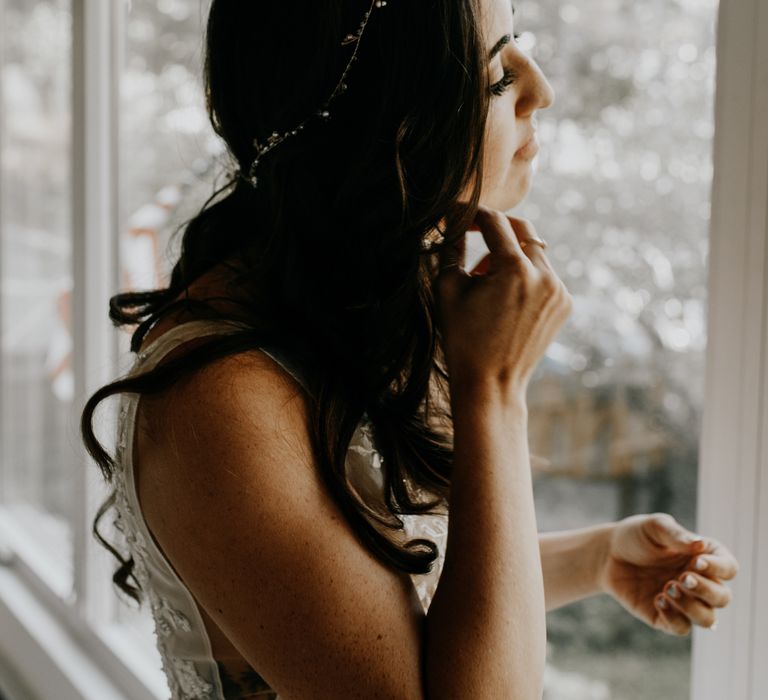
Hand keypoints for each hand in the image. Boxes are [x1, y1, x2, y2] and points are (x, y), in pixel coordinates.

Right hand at [434, 206, 571, 400]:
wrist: (491, 384)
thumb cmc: (462, 338)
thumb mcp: (448, 288)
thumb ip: (452, 246)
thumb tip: (454, 219)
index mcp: (515, 270)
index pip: (494, 222)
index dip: (472, 213)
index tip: (457, 214)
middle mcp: (545, 276)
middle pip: (522, 230)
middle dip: (497, 229)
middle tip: (474, 234)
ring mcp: (559, 291)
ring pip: (534, 253)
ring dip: (509, 257)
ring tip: (484, 284)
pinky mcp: (565, 305)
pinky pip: (544, 275)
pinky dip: (524, 277)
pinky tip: (503, 302)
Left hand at [596, 513, 738, 635]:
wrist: (607, 554)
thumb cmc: (635, 536)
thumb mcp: (654, 527)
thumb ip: (676, 534)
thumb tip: (700, 545)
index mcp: (704, 558)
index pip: (729, 568)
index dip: (718, 568)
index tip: (696, 561)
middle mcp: (699, 582)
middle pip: (723, 598)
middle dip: (706, 590)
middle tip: (682, 578)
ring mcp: (684, 602)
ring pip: (707, 619)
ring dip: (692, 607)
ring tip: (667, 588)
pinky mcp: (665, 617)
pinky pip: (681, 628)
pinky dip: (674, 618)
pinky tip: (658, 600)